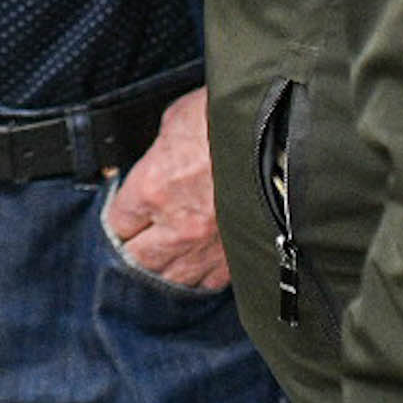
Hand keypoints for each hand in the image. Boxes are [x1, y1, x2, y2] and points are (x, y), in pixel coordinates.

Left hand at [100, 89, 229, 290]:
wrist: (284, 133)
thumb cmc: (229, 118)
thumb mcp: (176, 120)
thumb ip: (157, 152)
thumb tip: (152, 162)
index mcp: (152, 188)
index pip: (118, 222)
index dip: (121, 217)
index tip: (126, 215)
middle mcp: (176, 225)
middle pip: (138, 258)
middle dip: (135, 248)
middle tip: (139, 239)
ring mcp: (207, 246)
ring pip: (171, 278)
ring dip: (164, 267)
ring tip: (166, 257)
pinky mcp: (236, 256)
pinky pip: (208, 283)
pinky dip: (199, 276)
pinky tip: (198, 263)